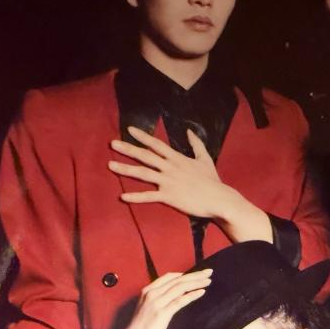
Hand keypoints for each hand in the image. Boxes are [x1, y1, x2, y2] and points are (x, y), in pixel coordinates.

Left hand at [109, 127, 271, 241]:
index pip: (156, 144)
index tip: (129, 129)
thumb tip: (189, 130)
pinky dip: (135, 197)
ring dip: (125, 169)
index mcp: (177, 158)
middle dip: (128, 149)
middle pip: (145, 156)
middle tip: (112, 143)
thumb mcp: (205, 158)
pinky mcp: (168, 196)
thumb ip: (196, 143)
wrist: (218, 198)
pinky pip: (149, 196)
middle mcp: (170, 168)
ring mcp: (168, 182)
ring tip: (110, 165)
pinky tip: (122, 196)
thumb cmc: (212, 180)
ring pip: (143, 174)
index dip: (143, 136)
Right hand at [120, 269, 212, 328]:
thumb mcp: (148, 308)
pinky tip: (201, 292)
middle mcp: (152, 293)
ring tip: (208, 281)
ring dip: (196, 282)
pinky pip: (180, 300)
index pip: (169, 276)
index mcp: (148, 290)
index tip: (197, 273)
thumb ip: (159, 299)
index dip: (185, 273)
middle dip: (195, 275)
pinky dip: (192, 294)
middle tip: (209, 272)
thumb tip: (176, 295)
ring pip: (180, 287)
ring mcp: (157, 302)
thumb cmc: (141, 327)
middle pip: (178, 280)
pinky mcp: (162, 313)